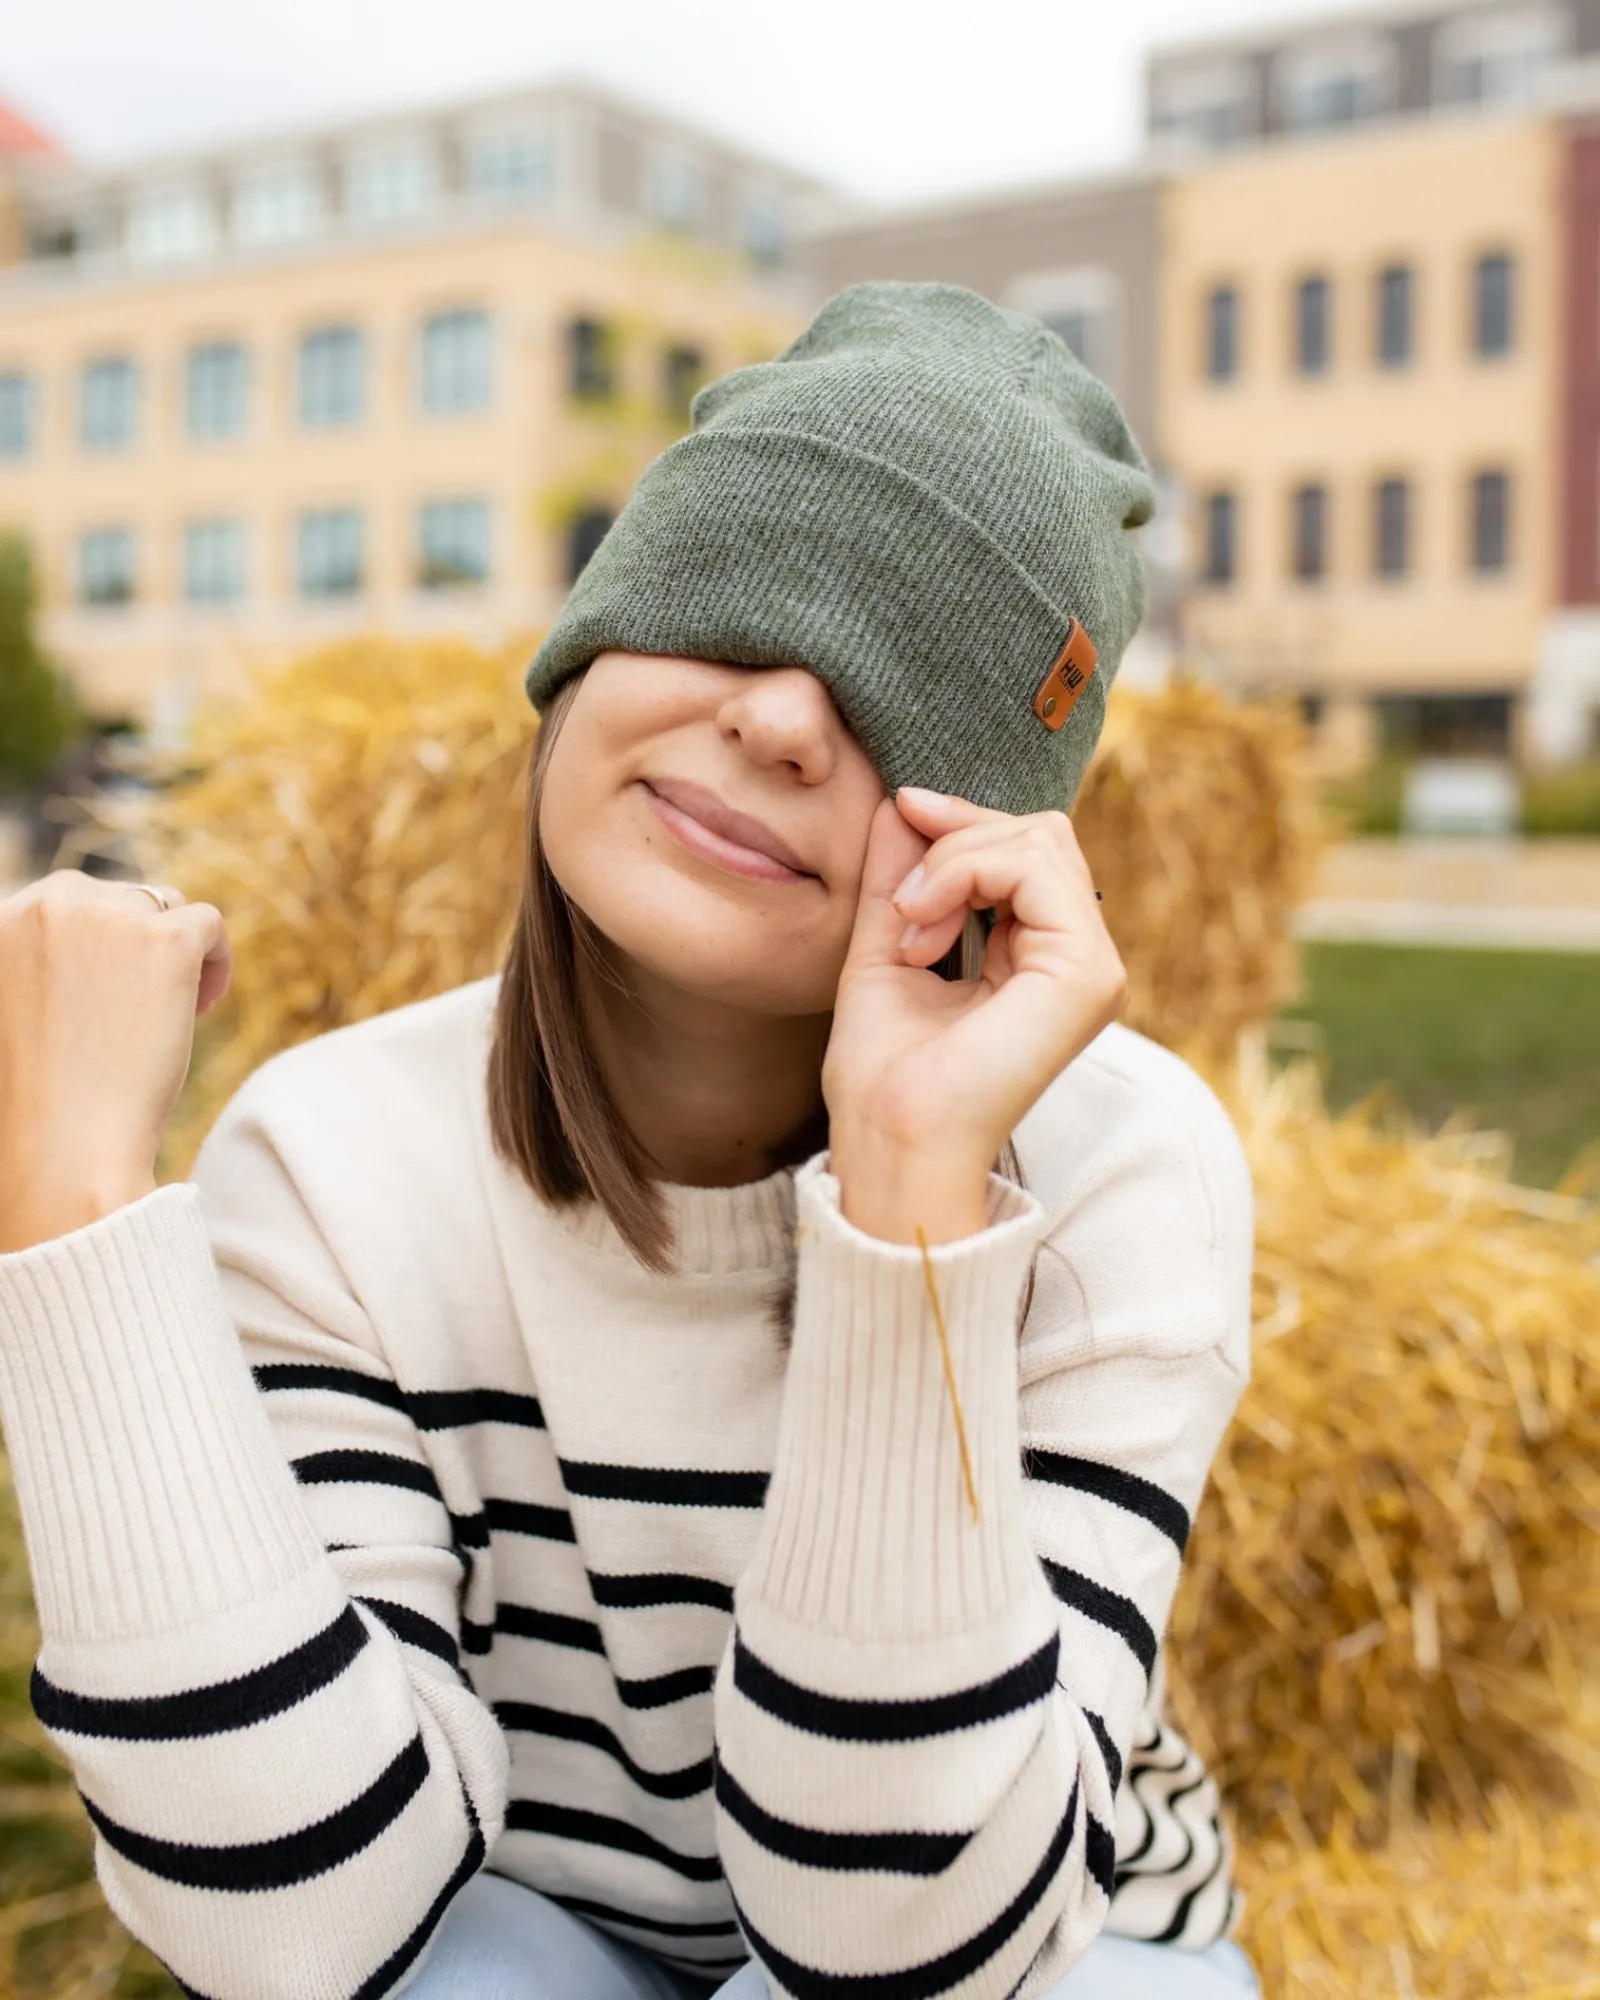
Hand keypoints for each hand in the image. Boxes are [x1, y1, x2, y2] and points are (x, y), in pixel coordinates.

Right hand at [0, 871, 230, 1252]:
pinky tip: (200, 1010)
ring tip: (170, 1014)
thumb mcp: (14, 1014)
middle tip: (135, 1012)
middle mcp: (45, 904)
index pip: (60, 905)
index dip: (89, 951)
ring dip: (172, 952)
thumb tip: (89, 965)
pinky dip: (215, 961)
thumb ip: (37, 973)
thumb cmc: (28, 1104)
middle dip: (130, 945)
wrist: (60, 1150)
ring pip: (162, 906)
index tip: (97, 1001)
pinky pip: (208, 923)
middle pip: (111, 898)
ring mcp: (107, 916)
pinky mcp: (166, 940)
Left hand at [823, 788, 1126, 1244]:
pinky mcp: (1087, 974)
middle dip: (956, 839)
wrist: (890, 1140)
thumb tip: (903, 801)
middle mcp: (1078, 959)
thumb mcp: (888, 946)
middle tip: (902, 906)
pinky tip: (922, 930)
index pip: (1026, 847)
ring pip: (1040, 839)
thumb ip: (903, 877)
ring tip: (909, 928)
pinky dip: (965, 874)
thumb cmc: (884, 1073)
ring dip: (952, 863)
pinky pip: (1035, 867)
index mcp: (1042, 957)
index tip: (899, 813)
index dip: (961, 821)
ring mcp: (1092, 967)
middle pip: (1040, 831)